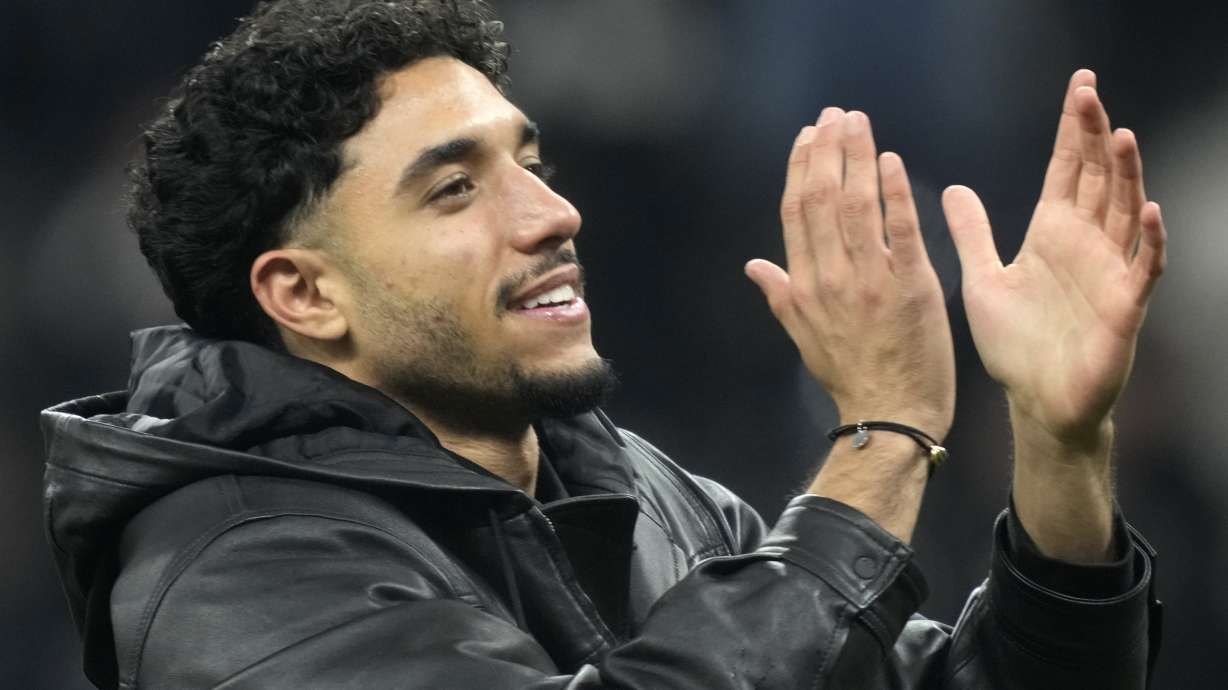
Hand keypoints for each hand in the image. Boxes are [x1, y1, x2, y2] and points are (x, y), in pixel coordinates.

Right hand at [746, 108, 955, 439]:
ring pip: (855, 206)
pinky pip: (899, 231)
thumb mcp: (804, 337)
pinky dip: (893, 194)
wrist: (890, 413)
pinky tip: (889, 161)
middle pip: (821, 200)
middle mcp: (830, 277)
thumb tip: (753, 265)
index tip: (808, 137)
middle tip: (835, 115)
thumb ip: (780, 295)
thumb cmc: (850, 376)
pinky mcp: (910, 287)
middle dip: (826, 151)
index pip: (795, 213)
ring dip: (855, 158)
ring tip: (858, 122)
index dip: (800, 169)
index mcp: (805, 285)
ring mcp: (869, 281)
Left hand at [943, 70, 1166, 446]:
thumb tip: (952, 188)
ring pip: (1125, 213)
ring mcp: (1109, 272)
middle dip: (1095, 137)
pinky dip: (1150, 240)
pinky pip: (1144, 268)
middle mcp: (1085, 244)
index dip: (1072, 130)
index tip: (1078, 87)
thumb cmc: (1014, 345)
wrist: (1034, 402)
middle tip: (1090, 94)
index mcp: (1052, 233)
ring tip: (1120, 137)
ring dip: (1126, 177)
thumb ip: (972, 234)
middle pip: (1098, 179)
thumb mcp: (982, 280)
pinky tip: (1151, 210)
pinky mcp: (1125, 307)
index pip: (1067, 170)